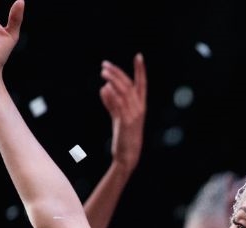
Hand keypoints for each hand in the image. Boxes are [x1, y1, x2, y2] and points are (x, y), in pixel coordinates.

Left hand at [100, 53, 146, 171]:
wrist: (128, 154)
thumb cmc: (124, 136)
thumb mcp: (118, 116)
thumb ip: (111, 102)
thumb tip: (104, 88)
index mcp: (141, 105)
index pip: (142, 83)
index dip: (141, 70)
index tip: (139, 56)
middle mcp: (139, 108)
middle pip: (129, 84)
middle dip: (117, 72)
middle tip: (104, 65)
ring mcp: (133, 114)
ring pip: (123, 91)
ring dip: (113, 79)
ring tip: (103, 72)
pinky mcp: (126, 121)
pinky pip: (119, 103)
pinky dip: (111, 94)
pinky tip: (104, 87)